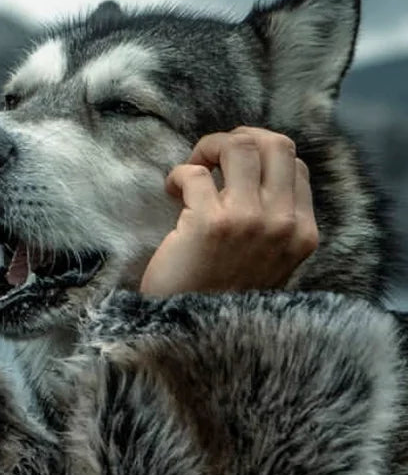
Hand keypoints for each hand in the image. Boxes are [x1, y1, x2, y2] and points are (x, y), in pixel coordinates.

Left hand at [140, 126, 317, 296]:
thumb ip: (273, 224)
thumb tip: (254, 172)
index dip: (262, 158)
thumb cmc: (221, 298)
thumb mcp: (269, 264)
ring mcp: (248, 220)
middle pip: (276, 145)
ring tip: (193, 169)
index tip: (234, 171)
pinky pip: (195, 174)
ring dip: (209, 148)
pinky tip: (171, 192)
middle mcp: (282, 224)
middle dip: (240, 140)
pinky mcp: (209, 222)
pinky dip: (178, 175)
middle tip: (213, 158)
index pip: (295, 167)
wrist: (190, 335)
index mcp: (302, 234)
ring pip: (240, 146)